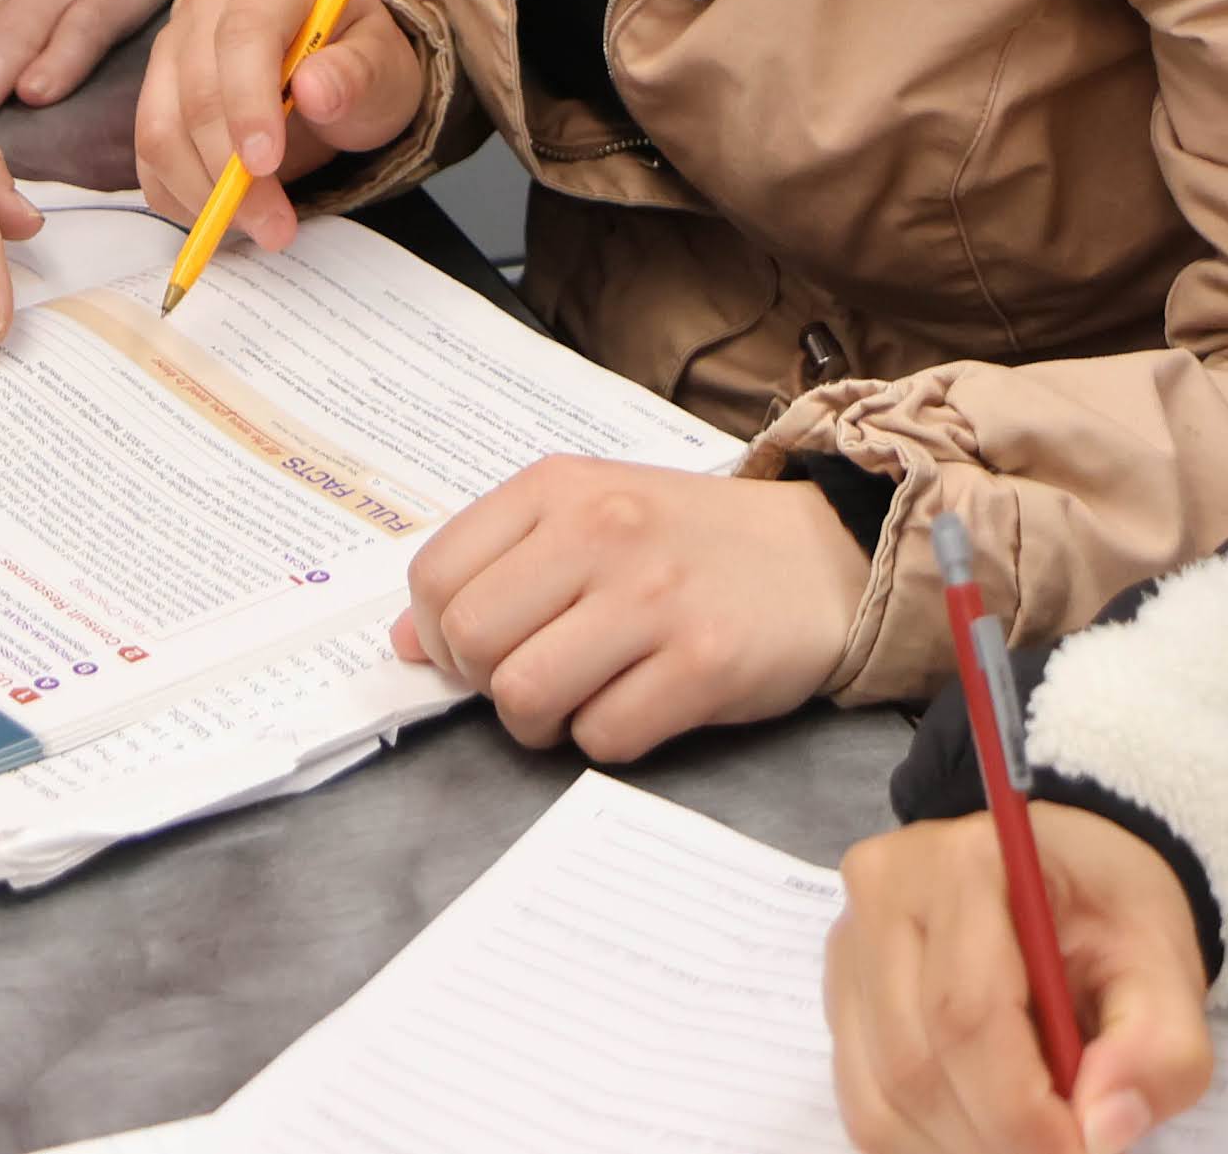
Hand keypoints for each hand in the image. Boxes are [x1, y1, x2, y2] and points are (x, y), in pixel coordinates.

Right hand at [133, 0, 421, 251]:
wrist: (334, 72)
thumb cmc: (359, 64)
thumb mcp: (383, 67)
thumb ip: (358, 74)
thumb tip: (314, 90)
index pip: (242, 36)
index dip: (247, 104)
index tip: (265, 165)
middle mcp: (208, 3)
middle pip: (194, 90)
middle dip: (227, 169)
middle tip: (274, 226)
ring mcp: (172, 46)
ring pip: (159, 129)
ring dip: (202, 192)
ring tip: (260, 227)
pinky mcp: (154, 92)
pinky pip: (149, 157)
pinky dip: (181, 198)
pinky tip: (227, 216)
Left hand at [394, 458, 868, 762]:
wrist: (823, 556)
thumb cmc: (689, 542)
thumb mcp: (587, 516)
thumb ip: (495, 564)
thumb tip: (404, 642)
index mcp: (559, 488)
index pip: (435, 576)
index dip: (439, 636)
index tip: (477, 652)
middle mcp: (601, 531)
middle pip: (471, 642)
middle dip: (487, 685)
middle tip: (534, 679)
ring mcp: (654, 598)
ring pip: (524, 697)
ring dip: (541, 722)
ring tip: (582, 698)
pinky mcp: (704, 664)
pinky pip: (604, 736)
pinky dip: (608, 738)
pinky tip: (641, 703)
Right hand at [827, 806, 1214, 1153]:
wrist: (1070, 877)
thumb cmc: (1111, 912)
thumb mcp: (1166, 966)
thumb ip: (1158, 1049)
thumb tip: (1105, 1129)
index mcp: (965, 864)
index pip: (967, 1014)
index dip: (1020, 1111)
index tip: (1080, 1152)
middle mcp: (885, 894)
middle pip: (916, 1064)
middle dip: (996, 1141)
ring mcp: (849, 947)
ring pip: (882, 1098)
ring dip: (959, 1150)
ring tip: (1030, 1139)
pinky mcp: (841, 997)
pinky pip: (864, 1106)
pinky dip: (927, 1144)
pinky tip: (985, 1128)